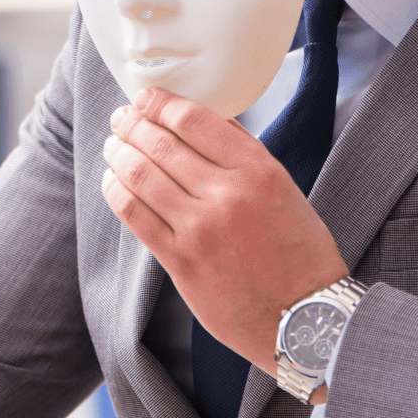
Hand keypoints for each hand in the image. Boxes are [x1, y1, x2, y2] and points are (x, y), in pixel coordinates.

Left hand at [100, 87, 347, 377]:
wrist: (305, 318)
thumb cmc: (299, 252)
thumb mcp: (284, 189)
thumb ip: (244, 153)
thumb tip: (203, 119)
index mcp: (257, 170)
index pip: (194, 119)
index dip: (160, 103)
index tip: (146, 98)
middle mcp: (227, 194)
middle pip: (161, 143)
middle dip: (132, 124)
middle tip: (122, 118)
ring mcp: (200, 229)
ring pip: (141, 175)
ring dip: (119, 153)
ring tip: (113, 146)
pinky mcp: (181, 261)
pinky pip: (135, 215)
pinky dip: (117, 191)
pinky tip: (113, 182)